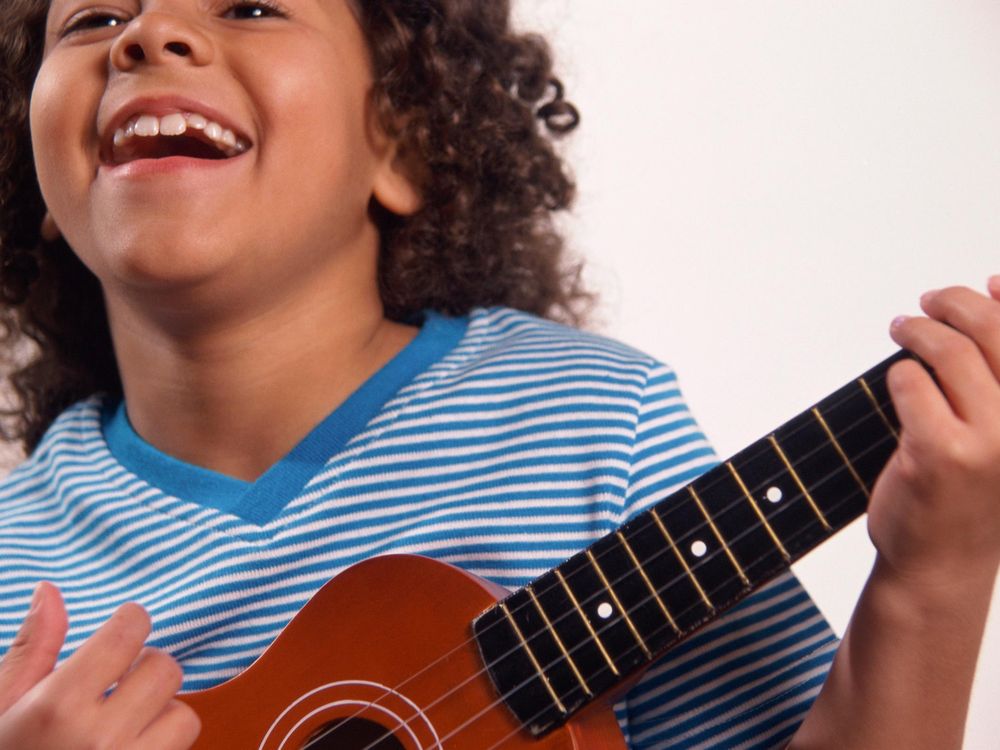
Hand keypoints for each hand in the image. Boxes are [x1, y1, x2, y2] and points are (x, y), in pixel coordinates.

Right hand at [0, 582, 200, 748]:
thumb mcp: (0, 705)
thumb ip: (33, 649)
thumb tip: (50, 591)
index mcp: (58, 708)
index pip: (128, 633)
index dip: (130, 622)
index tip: (122, 628)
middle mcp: (99, 739)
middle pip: (165, 669)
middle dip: (146, 666)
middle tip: (118, 679)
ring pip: (184, 716)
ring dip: (162, 712)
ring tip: (126, 720)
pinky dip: (162, 745)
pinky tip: (129, 747)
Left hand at [869, 277, 999, 594]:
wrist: (943, 564)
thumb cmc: (973, 493)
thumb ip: (999, 368)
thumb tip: (995, 287)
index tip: (990, 282)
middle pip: (994, 332)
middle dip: (955, 304)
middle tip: (928, 303)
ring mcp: (991, 441)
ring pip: (950, 353)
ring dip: (918, 330)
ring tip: (902, 328)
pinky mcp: (942, 453)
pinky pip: (911, 382)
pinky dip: (900, 372)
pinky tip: (899, 379)